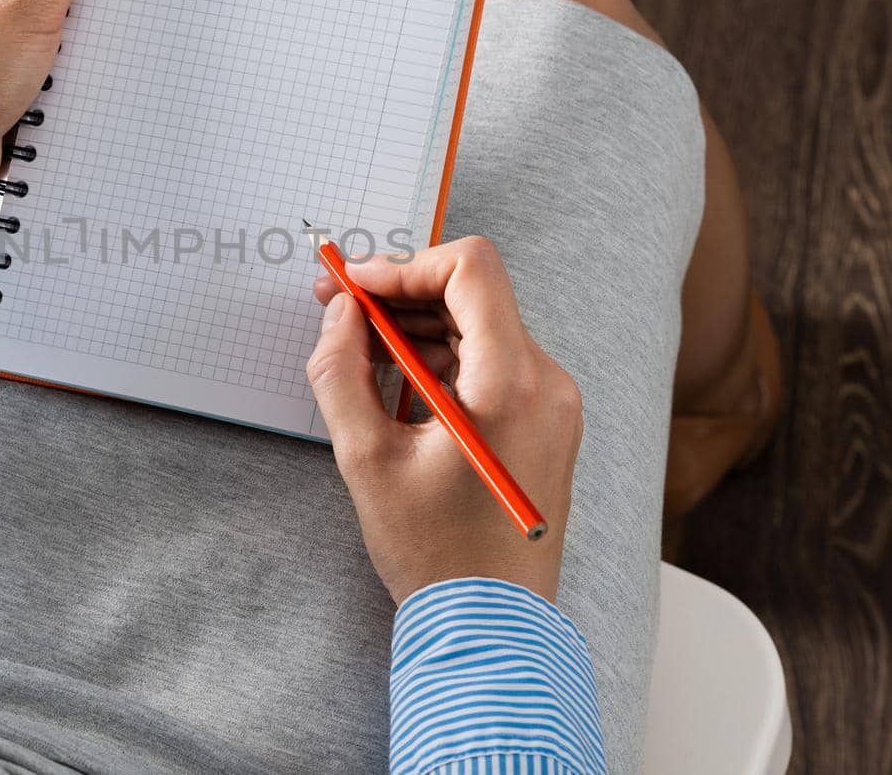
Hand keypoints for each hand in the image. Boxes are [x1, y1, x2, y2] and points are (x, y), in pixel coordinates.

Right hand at [306, 237, 582, 603]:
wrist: (492, 626)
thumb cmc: (436, 554)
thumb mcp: (367, 458)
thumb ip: (342, 372)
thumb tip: (341, 315)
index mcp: (513, 382)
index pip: (470, 269)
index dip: (403, 265)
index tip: (354, 285)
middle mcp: (547, 383)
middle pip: (473, 295)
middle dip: (401, 295)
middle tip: (338, 310)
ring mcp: (552, 404)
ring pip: (480, 327)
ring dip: (418, 328)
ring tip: (360, 352)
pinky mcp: (545, 423)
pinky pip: (492, 364)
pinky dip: (443, 361)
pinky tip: (396, 386)